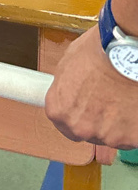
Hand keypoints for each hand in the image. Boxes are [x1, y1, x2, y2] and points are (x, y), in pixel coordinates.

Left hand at [45, 26, 137, 148]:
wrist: (125, 52)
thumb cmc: (98, 52)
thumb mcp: (67, 64)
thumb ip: (64, 86)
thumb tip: (67, 90)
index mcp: (59, 111)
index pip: (62, 124)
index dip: (73, 113)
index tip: (81, 107)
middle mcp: (80, 127)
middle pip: (86, 132)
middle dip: (94, 119)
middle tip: (104, 99)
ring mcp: (107, 136)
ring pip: (110, 135)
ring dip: (115, 122)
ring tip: (120, 98)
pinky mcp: (131, 138)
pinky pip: (130, 135)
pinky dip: (132, 124)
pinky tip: (131, 105)